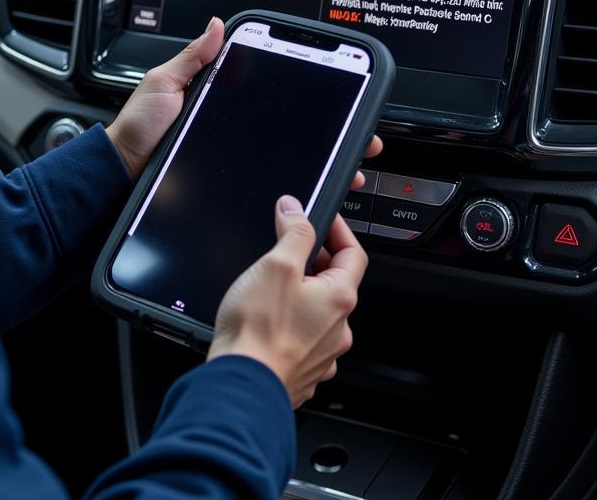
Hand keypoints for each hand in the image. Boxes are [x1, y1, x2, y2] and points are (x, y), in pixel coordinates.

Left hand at [105, 13, 382, 185]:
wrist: (122, 174)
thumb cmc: (138, 128)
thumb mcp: (162, 84)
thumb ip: (191, 59)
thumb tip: (216, 25)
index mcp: (220, 99)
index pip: (270, 91)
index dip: (304, 92)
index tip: (337, 92)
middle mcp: (232, 126)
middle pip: (290, 126)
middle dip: (329, 132)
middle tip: (360, 136)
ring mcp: (234, 154)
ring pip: (286, 156)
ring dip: (321, 159)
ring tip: (352, 163)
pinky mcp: (230, 180)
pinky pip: (266, 179)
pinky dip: (293, 184)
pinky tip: (317, 186)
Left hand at [106, 17, 224, 179]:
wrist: (130, 161)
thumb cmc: (139, 121)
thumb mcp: (164, 81)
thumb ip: (190, 56)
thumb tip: (216, 25)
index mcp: (190, 76)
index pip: (222, 58)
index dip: (235, 55)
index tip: (248, 52)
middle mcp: (200, 95)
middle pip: (231, 86)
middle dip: (236, 87)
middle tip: (219, 95)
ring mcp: (205, 118)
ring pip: (233, 110)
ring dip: (233, 112)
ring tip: (214, 115)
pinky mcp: (209, 140)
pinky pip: (227, 133)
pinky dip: (229, 133)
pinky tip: (224, 131)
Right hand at [208, 199, 367, 408]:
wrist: (242, 385)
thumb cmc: (258, 331)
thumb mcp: (276, 265)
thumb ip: (293, 233)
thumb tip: (296, 211)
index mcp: (339, 298)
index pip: (354, 253)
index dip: (339, 230)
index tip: (323, 218)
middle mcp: (338, 329)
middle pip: (335, 283)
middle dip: (314, 261)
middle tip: (287, 249)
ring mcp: (322, 354)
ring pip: (318, 313)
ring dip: (302, 295)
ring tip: (272, 287)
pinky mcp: (302, 370)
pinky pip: (303, 339)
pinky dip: (290, 323)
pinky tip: (267, 320)